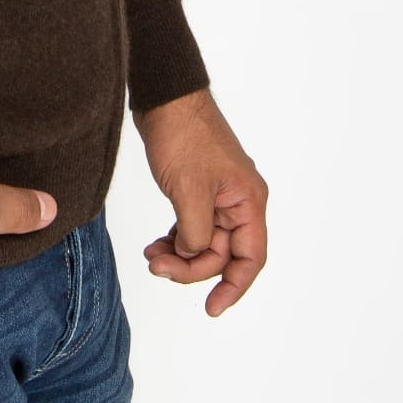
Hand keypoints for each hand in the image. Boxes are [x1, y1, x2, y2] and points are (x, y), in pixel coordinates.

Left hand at [132, 86, 267, 316]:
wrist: (163, 95)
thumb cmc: (182, 134)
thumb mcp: (189, 191)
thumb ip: (196, 234)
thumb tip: (192, 255)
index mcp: (247, 201)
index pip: (250, 258)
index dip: (233, 286)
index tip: (212, 308)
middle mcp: (238, 200)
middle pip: (222, 252)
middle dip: (191, 266)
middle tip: (158, 266)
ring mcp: (217, 194)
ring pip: (204, 241)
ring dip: (180, 254)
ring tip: (152, 256)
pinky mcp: (196, 188)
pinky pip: (191, 225)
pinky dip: (175, 237)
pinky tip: (155, 244)